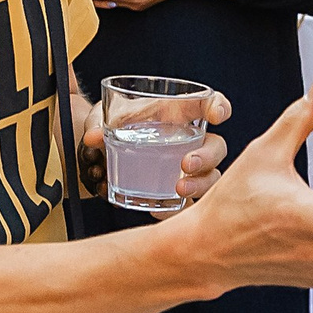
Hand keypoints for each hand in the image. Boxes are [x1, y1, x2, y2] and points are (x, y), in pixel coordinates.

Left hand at [74, 91, 229, 200]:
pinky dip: (177, 208)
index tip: (217, 116)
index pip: (208, 103)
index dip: (218, 106)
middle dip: (207, 156)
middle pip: (216, 147)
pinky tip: (159, 208)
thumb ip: (99, 122)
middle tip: (186, 164)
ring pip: (211, 178)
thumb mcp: (107, 117)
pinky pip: (188, 205)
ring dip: (200, 184)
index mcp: (179, 113)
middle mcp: (191, 141)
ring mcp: (188, 169)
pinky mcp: (177, 192)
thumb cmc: (119, 125)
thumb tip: (93, 137)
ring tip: (179, 189)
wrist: (108, 150)